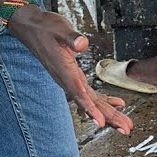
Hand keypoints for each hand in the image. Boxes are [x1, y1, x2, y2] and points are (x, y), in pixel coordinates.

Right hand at [6, 7, 131, 132]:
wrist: (30, 28)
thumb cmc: (45, 27)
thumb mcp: (59, 28)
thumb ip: (71, 37)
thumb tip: (83, 44)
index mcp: (63, 70)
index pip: (78, 92)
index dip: (90, 108)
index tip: (101, 122)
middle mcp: (66, 79)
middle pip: (89, 103)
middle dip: (108, 117)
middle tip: (126, 130)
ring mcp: (69, 80)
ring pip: (91, 102)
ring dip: (109, 114)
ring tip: (125, 126)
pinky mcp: (72, 77)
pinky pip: (90, 94)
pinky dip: (104, 100)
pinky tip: (118, 104)